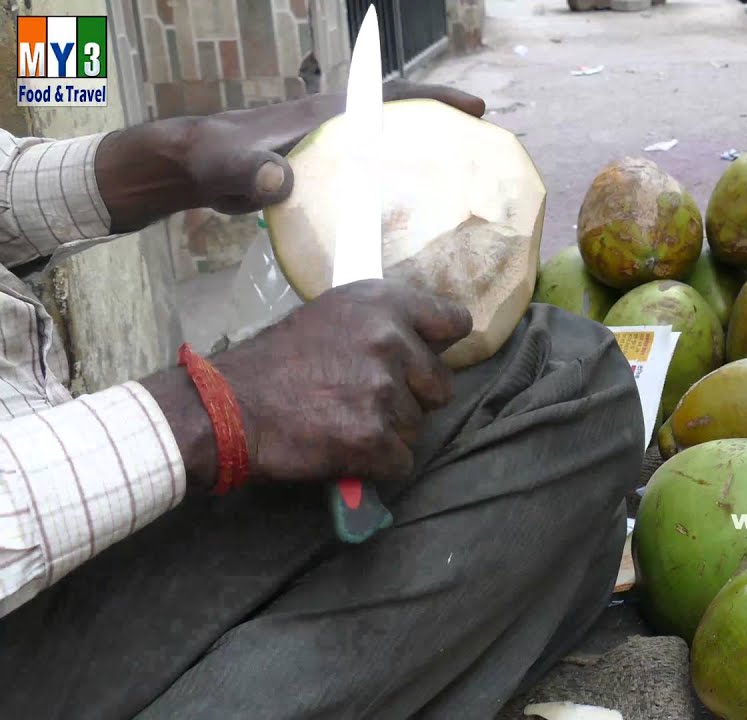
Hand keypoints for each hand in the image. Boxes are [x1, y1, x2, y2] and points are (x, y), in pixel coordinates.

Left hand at [98, 82, 485, 229]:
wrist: (189, 168)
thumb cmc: (210, 159)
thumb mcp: (229, 165)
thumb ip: (252, 170)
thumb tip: (281, 178)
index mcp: (324, 118)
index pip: (388, 100)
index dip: (433, 100)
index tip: (473, 106)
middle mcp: (333, 128)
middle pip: (400, 119)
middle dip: (443, 124)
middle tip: (485, 141)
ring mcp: (329, 150)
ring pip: (388, 146)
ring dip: (424, 154)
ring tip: (462, 177)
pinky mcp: (321, 173)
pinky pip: (372, 173)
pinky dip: (398, 183)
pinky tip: (413, 214)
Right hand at [142, 280, 471, 491]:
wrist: (226, 408)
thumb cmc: (275, 362)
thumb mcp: (332, 316)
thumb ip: (383, 325)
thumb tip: (428, 343)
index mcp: (383, 303)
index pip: (455, 322)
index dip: (440, 347)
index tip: (422, 361)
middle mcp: (390, 340)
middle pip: (441, 386)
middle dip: (411, 399)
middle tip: (364, 400)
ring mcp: (383, 389)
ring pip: (419, 427)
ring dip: (389, 433)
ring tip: (343, 422)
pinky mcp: (373, 436)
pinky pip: (401, 461)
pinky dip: (376, 464)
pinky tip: (344, 449)